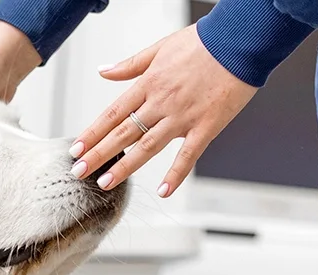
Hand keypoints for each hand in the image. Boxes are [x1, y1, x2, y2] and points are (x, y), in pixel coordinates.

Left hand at [71, 24, 255, 197]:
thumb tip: (103, 71)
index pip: (113, 112)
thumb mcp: (161, 47)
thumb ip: (130, 64)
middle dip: (98, 154)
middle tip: (79, 171)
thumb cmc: (204, 42)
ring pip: (148, 146)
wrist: (240, 40)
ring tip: (104, 183)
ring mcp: (184, 116)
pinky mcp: (207, 126)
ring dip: (125, 167)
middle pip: (124, 132)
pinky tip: (164, 191)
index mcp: (150, 83)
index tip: (76, 148)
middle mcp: (162, 102)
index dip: (93, 132)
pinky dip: (176, 174)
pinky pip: (188, 155)